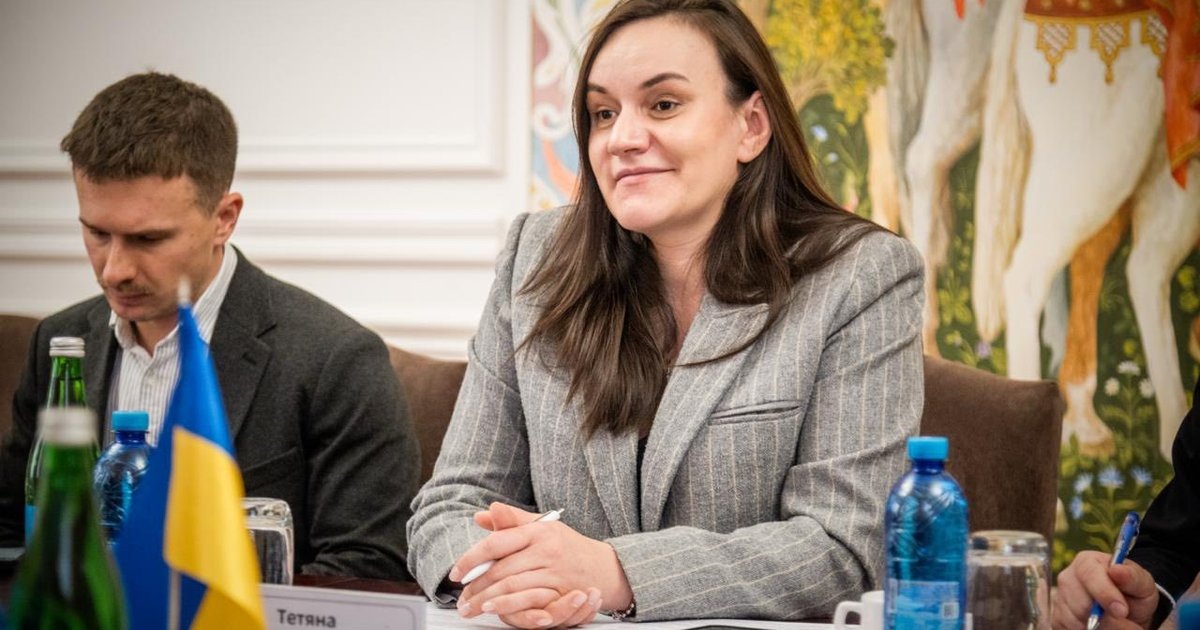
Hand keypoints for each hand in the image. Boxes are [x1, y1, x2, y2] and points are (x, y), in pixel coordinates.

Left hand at [450, 503, 632, 626]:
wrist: (605, 566)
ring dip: (487, 599)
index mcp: (538, 531)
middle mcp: (546, 550)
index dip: (472, 558)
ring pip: (512, 587)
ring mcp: (555, 572)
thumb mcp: (542, 526)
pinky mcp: (561, 592)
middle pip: (501, 569)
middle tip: (460, 598)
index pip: (497, 543)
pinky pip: (529, 602)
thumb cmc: (568, 546)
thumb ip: (512, 521)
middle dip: (476, 586)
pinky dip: (509, 607)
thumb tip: (483, 514)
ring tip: (471, 607)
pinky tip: (495, 610)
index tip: (457, 572)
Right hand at [1052, 551, 1158, 629]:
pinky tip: (1099, 625)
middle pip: (1080, 603)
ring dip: (1099, 626)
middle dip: (1104, 617)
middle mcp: (1068, 578)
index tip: (1121, 610)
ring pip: (1075, 620)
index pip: (1089, 576)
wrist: (1127, 611)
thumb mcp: (1142, 584)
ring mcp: (1060, 598)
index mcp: (1086, 562)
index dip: (1105, 594)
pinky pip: (1069, 629)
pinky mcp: (1058, 618)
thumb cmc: (1132, 593)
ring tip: (1113, 622)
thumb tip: (1117, 570)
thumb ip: (1132, 577)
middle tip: (1123, 619)